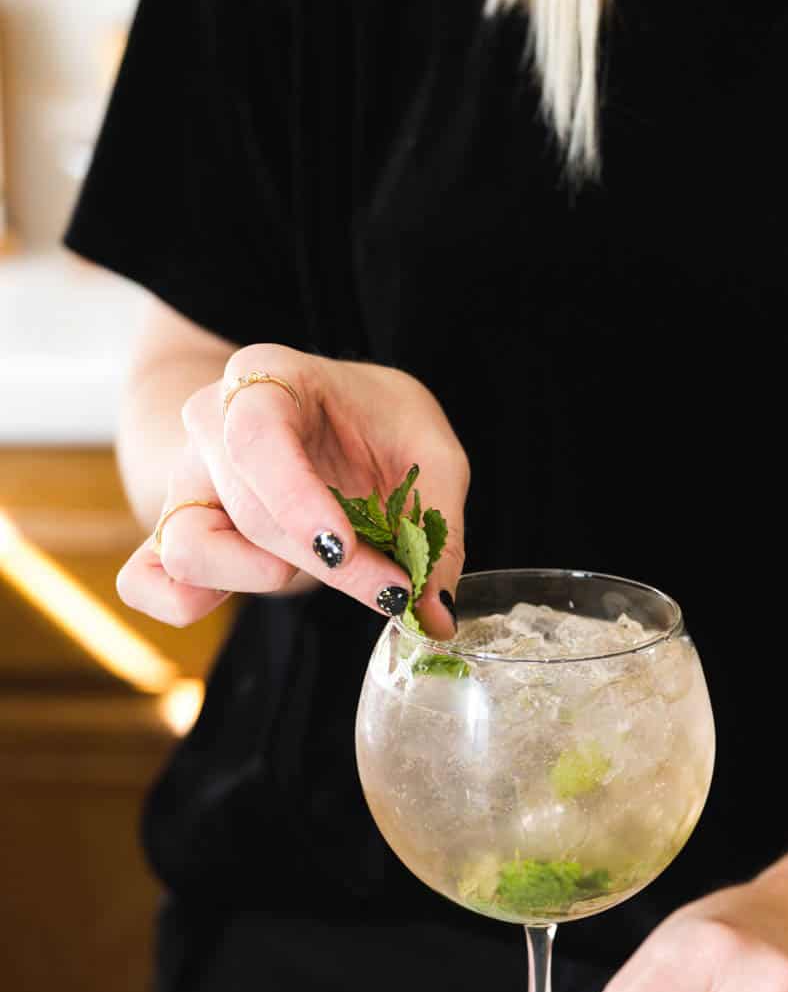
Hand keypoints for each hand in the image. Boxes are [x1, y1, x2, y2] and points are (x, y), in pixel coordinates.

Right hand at [117, 343, 468, 630]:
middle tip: (396, 590)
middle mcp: (210, 421)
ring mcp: (185, 478)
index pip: (257, 435)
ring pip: (193, 549)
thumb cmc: (378, 425)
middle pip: (247, 509)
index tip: (346, 549)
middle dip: (327, 563)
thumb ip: (438, 527)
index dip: (298, 501)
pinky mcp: (176, 532)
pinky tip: (240, 599)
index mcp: (267, 376)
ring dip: (263, 578)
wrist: (335, 420)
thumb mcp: (430, 454)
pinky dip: (182, 602)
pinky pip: (145, 578)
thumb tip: (434, 615)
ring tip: (327, 565)